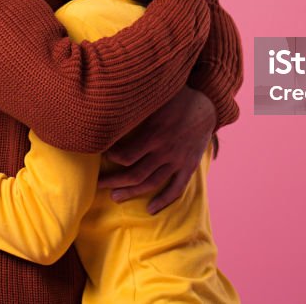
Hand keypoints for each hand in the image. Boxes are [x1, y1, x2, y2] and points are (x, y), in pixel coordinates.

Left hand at [98, 86, 214, 213]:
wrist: (208, 104)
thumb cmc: (177, 97)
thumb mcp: (156, 96)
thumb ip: (135, 103)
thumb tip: (110, 98)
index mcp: (154, 134)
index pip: (125, 156)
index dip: (110, 158)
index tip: (101, 154)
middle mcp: (165, 151)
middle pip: (134, 174)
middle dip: (113, 181)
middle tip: (97, 185)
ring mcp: (178, 161)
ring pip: (151, 184)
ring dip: (131, 192)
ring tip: (115, 197)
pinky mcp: (189, 166)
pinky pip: (176, 189)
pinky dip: (164, 201)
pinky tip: (151, 209)